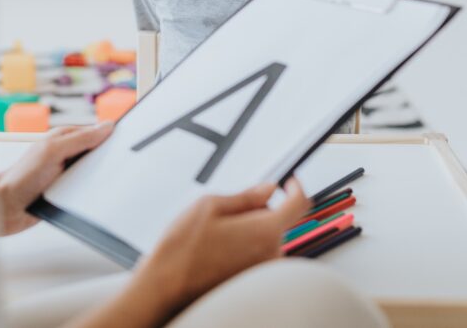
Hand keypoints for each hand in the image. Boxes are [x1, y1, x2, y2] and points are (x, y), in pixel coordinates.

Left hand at [0, 122, 114, 235]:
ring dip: (102, 179)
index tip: (130, 141)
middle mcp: (67, 154)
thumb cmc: (22, 177)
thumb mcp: (53, 152)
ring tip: (112, 184)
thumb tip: (106, 126)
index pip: (96, 133)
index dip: (112, 137)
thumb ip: (80, 139)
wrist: (6, 208)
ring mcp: (67, 174)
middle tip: (125, 166)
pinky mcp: (67, 192)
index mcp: (64, 138)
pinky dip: (94, 194)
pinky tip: (100, 198)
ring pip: (95, 174)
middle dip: (110, 159)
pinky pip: (88, 191)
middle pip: (98, 154)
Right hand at [132, 179, 310, 320]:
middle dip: (257, 210)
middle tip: (225, 212)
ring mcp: (263, 270)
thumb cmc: (183, 247)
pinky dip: (244, 246)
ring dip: (249, 229)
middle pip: (278, 220)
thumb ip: (247, 196)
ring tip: (215, 235)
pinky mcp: (253, 280)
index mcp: (265, 230)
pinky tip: (217, 249)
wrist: (167, 285)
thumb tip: (270, 188)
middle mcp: (271, 253)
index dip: (296, 187)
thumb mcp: (210, 205)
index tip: (289, 181)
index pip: (299, 203)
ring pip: (266, 237)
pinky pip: (258, 254)